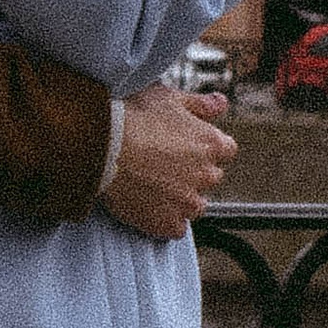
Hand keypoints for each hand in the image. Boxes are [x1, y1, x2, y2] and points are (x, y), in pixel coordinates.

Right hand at [101, 82, 235, 238]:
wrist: (101, 146)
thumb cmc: (132, 117)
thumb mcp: (169, 99)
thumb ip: (201, 104)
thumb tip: (221, 105)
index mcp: (211, 144)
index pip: (226, 151)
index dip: (206, 148)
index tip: (187, 147)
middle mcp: (206, 175)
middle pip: (209, 178)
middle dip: (193, 172)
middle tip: (163, 164)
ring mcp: (188, 202)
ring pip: (194, 205)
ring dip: (180, 198)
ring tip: (152, 184)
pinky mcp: (168, 223)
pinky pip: (175, 228)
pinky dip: (164, 220)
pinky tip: (147, 204)